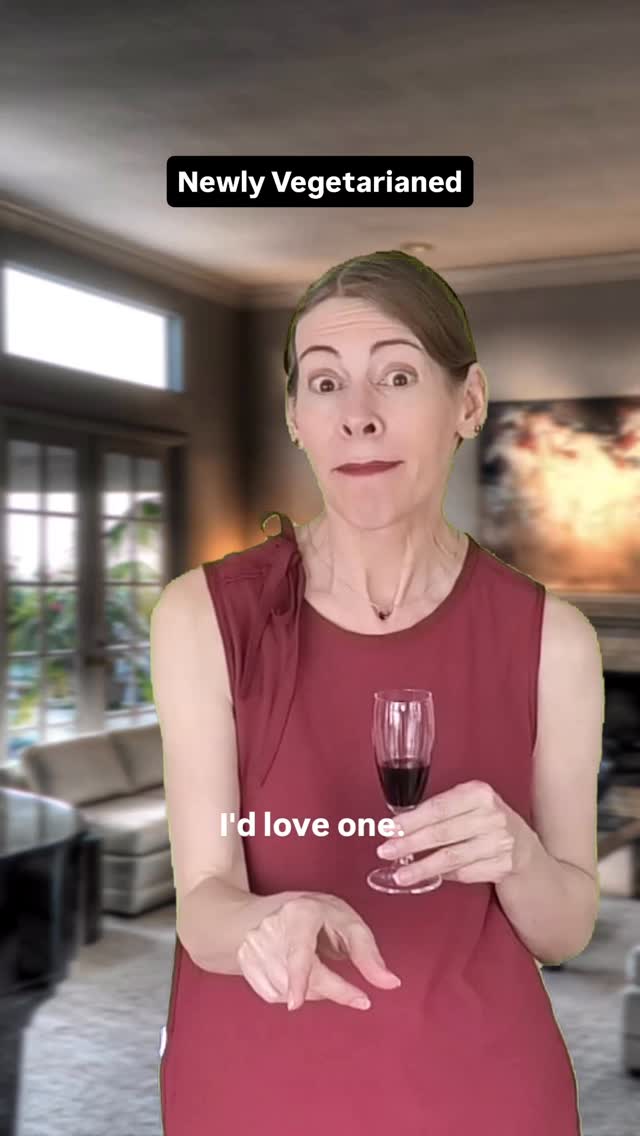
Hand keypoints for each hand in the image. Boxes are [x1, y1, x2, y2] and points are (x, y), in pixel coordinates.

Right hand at [236, 893, 401, 1010]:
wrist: (264, 913)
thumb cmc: (314, 916)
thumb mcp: (346, 922)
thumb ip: (368, 954)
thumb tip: (391, 984)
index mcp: (300, 912)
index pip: (297, 950)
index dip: (298, 978)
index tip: (296, 1004)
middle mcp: (271, 928)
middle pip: (302, 977)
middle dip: (331, 991)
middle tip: (356, 996)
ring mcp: (253, 947)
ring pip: (287, 992)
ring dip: (312, 992)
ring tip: (317, 969)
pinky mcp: (244, 963)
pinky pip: (273, 995)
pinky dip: (291, 994)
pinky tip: (295, 977)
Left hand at [376, 780, 533, 886]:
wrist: (524, 845)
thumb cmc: (486, 820)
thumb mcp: (470, 803)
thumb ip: (441, 809)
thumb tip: (400, 825)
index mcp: (479, 793)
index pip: (438, 808)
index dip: (412, 820)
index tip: (390, 829)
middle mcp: (492, 816)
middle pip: (442, 832)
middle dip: (410, 843)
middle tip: (387, 851)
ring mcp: (500, 842)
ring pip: (451, 857)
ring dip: (422, 867)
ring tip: (401, 874)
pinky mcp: (503, 866)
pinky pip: (464, 873)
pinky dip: (444, 876)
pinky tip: (429, 877)